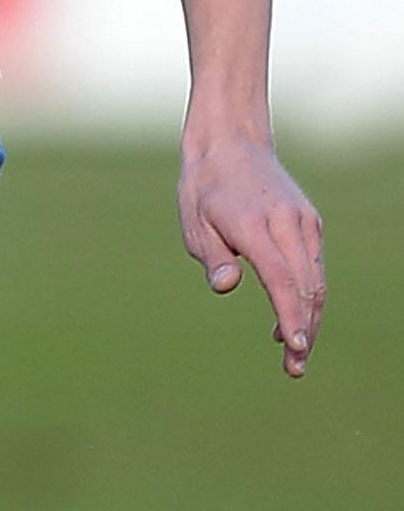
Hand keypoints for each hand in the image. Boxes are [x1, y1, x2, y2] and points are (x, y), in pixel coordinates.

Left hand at [178, 131, 324, 378]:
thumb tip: (227, 286)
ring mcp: (303, 221)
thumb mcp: (194, 222)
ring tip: (293, 354)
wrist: (232, 142)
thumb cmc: (204, 188)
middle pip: (307, 287)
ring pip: (316, 280)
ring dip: (309, 318)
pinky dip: (308, 296)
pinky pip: (314, 267)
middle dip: (304, 330)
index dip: (290, 316)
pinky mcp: (310, 222)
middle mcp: (286, 222)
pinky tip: (289, 319)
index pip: (282, 279)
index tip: (293, 347)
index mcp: (254, 224)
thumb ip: (213, 256)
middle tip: (294, 368)